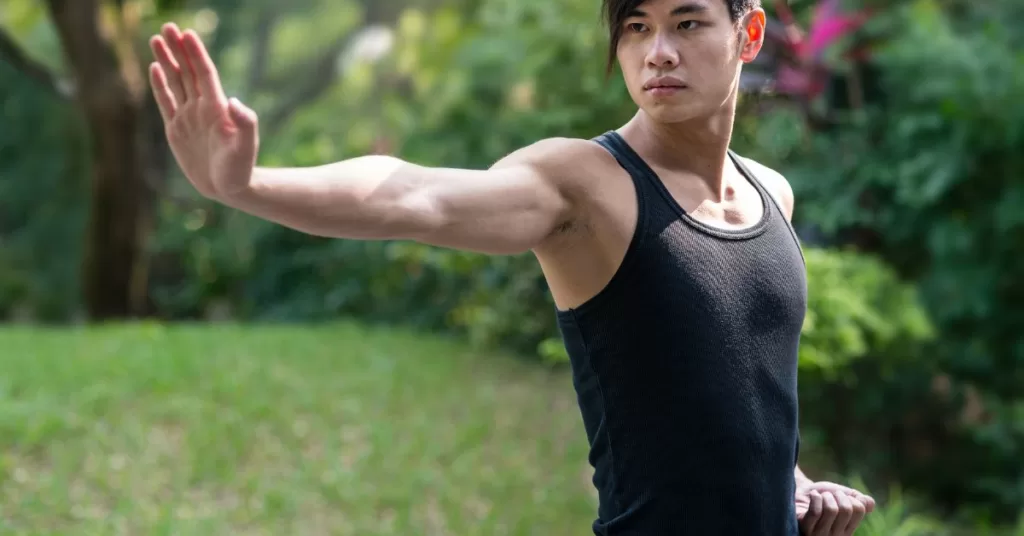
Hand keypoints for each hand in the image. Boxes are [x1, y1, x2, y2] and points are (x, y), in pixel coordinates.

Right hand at [148, 23, 258, 198]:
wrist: (228, 188)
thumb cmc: (240, 168)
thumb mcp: (246, 147)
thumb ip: (245, 123)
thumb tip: (235, 102)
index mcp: (217, 108)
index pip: (204, 74)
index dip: (196, 54)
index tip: (187, 33)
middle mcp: (201, 108)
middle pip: (188, 72)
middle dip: (178, 50)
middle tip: (167, 27)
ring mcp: (188, 117)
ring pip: (175, 82)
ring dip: (167, 61)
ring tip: (157, 39)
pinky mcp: (176, 129)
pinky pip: (166, 101)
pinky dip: (160, 84)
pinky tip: (155, 67)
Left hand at [796, 481, 874, 535]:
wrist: (803, 493)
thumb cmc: (825, 496)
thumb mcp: (845, 495)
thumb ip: (859, 499)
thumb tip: (869, 504)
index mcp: (849, 529)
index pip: (859, 509)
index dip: (850, 496)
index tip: (841, 496)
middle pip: (846, 509)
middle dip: (837, 495)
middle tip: (829, 495)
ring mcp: (820, 535)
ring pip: (831, 510)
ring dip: (825, 496)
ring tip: (820, 497)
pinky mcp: (805, 528)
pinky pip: (816, 511)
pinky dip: (815, 498)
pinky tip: (813, 496)